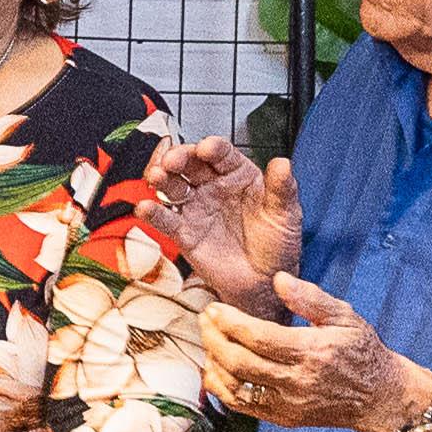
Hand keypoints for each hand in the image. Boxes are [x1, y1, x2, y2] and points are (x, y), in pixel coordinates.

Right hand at [142, 136, 301, 316]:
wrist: (264, 284)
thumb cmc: (277, 245)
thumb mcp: (286, 215)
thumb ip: (282, 189)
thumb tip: (283, 163)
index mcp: (239, 175)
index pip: (222, 155)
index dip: (212, 148)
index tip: (206, 147)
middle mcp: (214, 186)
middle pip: (190, 164)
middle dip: (178, 157)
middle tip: (172, 161)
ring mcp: (196, 208)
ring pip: (173, 186)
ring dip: (161, 178)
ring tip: (156, 177)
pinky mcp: (184, 233)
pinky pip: (166, 220)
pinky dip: (153, 213)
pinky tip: (145, 208)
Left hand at [204, 274, 431, 431]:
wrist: (379, 397)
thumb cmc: (361, 351)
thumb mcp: (344, 316)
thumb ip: (310, 297)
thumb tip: (279, 279)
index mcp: (312, 352)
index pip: (259, 338)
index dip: (230, 322)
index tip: (214, 308)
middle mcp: (298, 382)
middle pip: (241, 362)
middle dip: (214, 338)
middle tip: (205, 320)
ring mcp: (289, 404)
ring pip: (236, 386)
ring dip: (214, 362)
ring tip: (208, 340)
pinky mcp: (283, 418)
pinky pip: (243, 406)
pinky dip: (222, 388)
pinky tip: (215, 368)